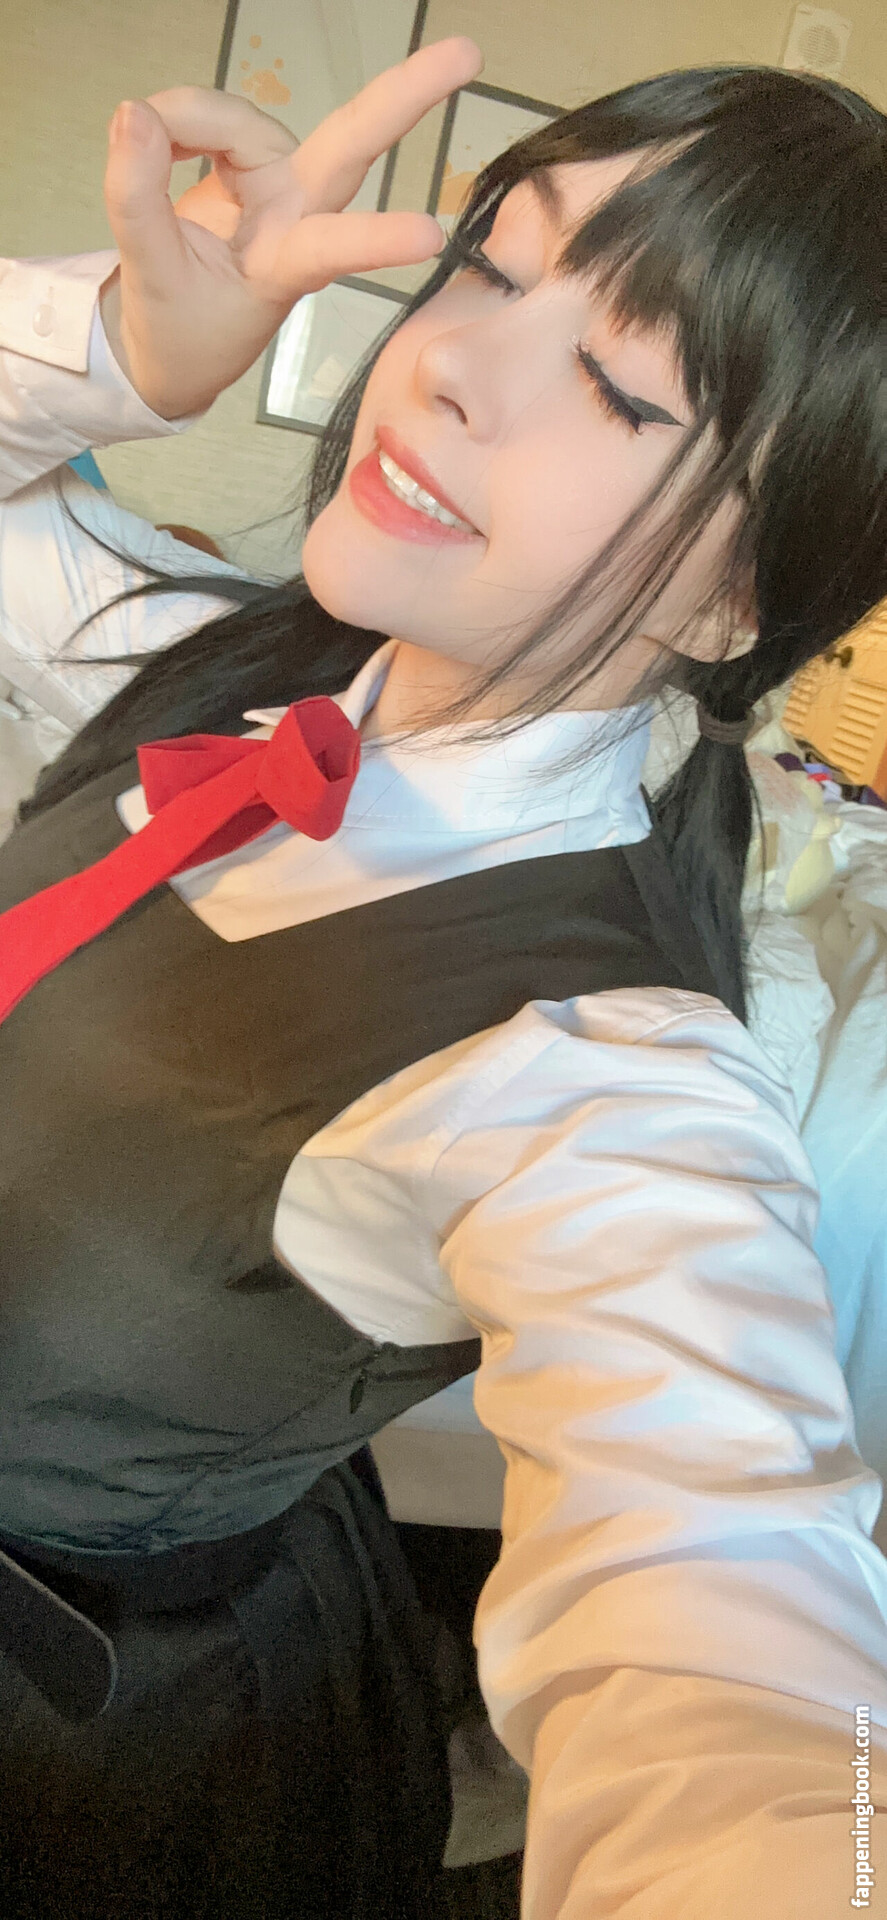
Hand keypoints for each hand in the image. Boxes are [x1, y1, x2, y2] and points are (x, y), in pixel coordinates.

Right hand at [100, 36, 482, 419]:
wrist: (166, 346)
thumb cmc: (179, 329)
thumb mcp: (151, 278)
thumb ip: (137, 198)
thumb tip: (134, 113)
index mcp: (288, 266)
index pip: (334, 247)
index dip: (376, 239)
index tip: (430, 237)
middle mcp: (296, 213)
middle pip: (351, 142)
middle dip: (406, 95)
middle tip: (467, 54)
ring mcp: (276, 181)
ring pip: (239, 117)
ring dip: (184, 120)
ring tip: (141, 145)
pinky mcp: (250, 160)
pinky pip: (211, 114)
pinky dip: (175, 121)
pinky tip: (151, 143)